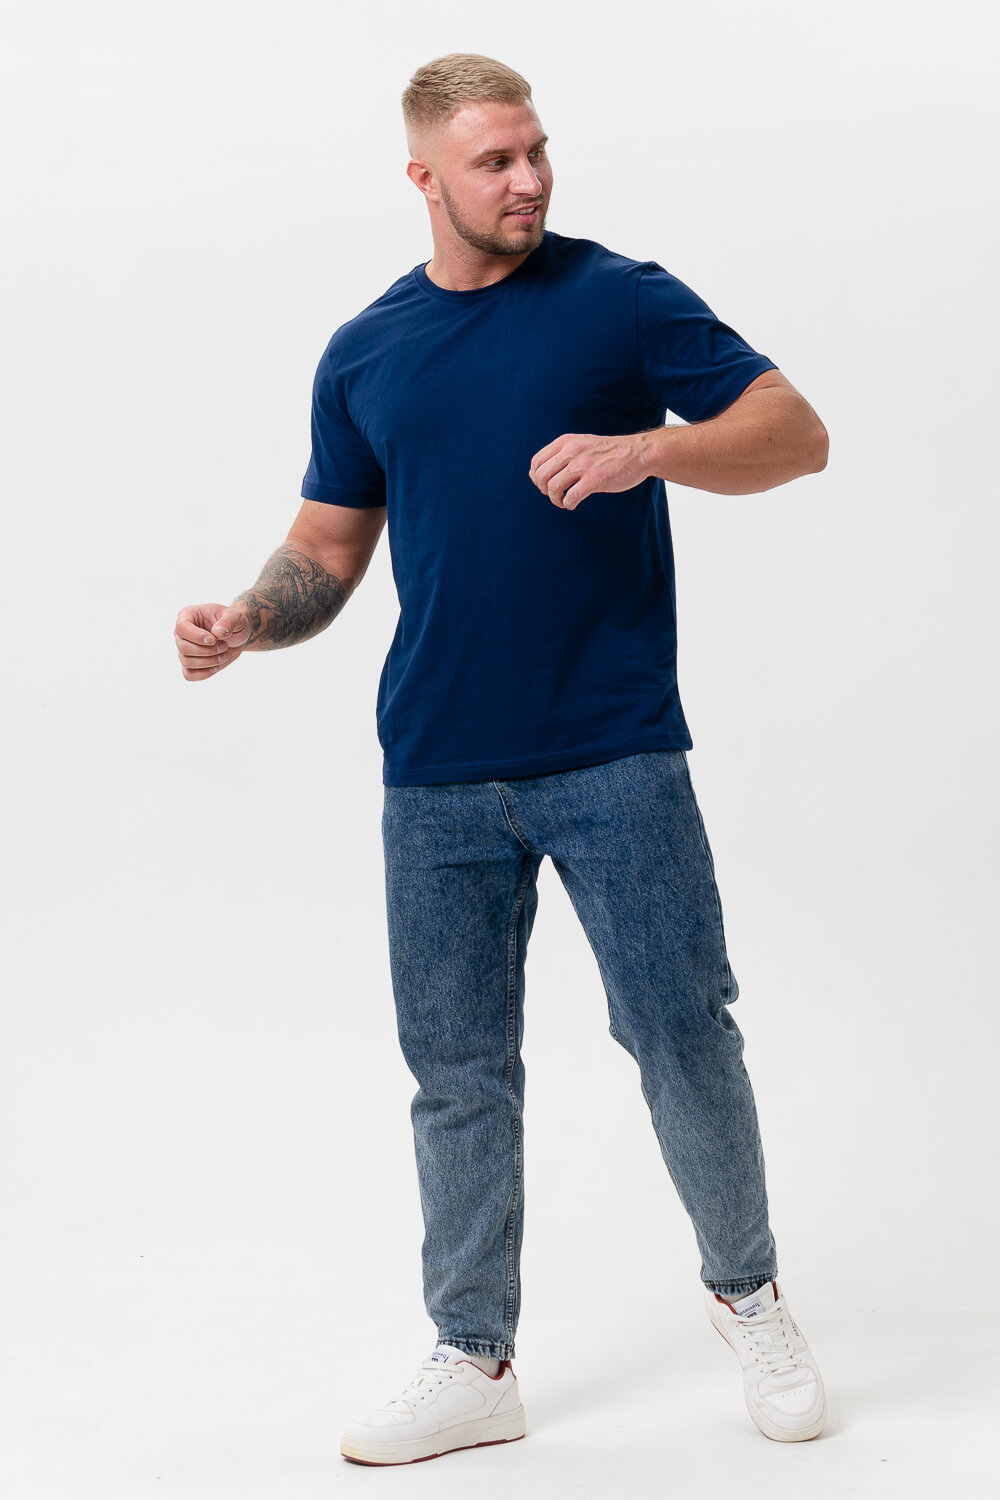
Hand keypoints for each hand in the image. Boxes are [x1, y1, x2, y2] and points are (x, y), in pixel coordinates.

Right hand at [174, 602, 252, 681]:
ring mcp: (184, 649)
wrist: (237, 635)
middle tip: (224, 646)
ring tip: (224, 654)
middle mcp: (182, 633)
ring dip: (209, 661)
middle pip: (184, 647)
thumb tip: (217, 632)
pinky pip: (189, 674)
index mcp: (188, 616)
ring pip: (187, 662)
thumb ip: (228, 621)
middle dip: (208, 650)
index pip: (182, 628)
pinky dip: (204, 673)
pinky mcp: (190, 664)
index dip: (197, 636)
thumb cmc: (233, 622)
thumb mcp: (235, 616)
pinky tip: (216, 666)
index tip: (214, 640)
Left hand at [528, 432, 650, 509]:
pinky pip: (570, 497)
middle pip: (541, 476)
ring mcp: (583, 465)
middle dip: (544, 490)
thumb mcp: (581, 444)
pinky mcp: (595, 479)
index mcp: (566, 442)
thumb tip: (540, 473)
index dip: (536, 478)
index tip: (545, 486)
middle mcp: (572, 451)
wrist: (638, 453)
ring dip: (555, 499)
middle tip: (555, 495)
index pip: (536, 462)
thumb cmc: (608, 452)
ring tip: (563, 501)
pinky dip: (568, 504)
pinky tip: (573, 504)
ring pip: (553, 487)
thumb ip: (563, 454)